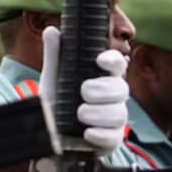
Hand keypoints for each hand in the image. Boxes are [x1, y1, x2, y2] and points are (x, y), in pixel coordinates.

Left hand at [39, 26, 127, 154]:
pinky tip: (87, 133)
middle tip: (84, 92)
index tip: (100, 60)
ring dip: (98, 113)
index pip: (117, 64)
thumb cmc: (57, 106)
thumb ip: (55, 57)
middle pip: (122, 88)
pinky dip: (100, 134)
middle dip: (103, 89)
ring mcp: (113, 120)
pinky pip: (114, 137)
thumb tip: (52, 30)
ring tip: (80, 114)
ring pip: (119, 113)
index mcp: (102, 79)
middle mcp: (112, 99)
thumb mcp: (53, 81)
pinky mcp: (110, 141)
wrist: (49, 138)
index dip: (113, 60)